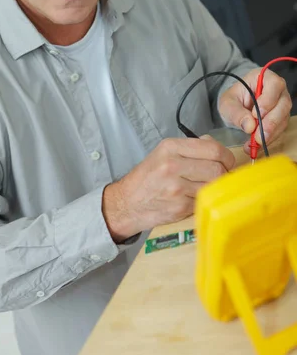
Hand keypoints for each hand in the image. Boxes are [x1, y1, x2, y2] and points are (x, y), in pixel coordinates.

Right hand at [102, 136, 234, 242]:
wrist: (128, 201)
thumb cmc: (149, 176)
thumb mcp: (165, 152)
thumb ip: (191, 147)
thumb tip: (217, 147)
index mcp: (171, 147)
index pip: (213, 149)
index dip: (227, 157)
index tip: (228, 162)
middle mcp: (172, 165)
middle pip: (217, 169)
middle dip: (224, 174)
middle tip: (221, 177)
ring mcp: (176, 188)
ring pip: (213, 186)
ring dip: (214, 188)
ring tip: (206, 186)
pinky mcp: (179, 207)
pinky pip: (204, 201)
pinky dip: (203, 200)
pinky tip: (194, 198)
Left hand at [218, 68, 291, 153]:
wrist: (235, 108)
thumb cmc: (233, 99)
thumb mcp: (227, 103)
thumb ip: (236, 112)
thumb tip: (250, 126)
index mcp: (264, 77)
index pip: (274, 85)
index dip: (268, 100)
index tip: (255, 114)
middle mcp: (278, 89)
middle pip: (283, 104)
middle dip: (271, 122)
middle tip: (258, 136)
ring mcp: (281, 104)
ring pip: (283, 119)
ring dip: (270, 133)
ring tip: (255, 143)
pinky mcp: (281, 118)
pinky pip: (279, 129)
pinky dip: (268, 139)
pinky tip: (256, 145)